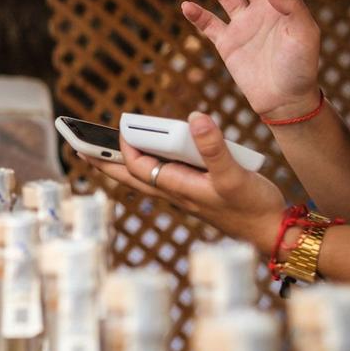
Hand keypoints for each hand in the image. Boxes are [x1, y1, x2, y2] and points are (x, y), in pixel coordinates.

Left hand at [78, 112, 284, 252]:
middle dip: (104, 162)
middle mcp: (176, 191)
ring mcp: (185, 193)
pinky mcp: (197, 192)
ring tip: (105, 151)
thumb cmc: (252, 207)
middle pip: (130, 176)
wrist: (271, 232)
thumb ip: (214, 147)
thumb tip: (195, 118)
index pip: (138, 167)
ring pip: (145, 177)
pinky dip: (151, 164)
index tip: (119, 126)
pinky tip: (153, 155)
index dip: (125, 147)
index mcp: (178, 188)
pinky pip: (164, 176)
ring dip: (124, 163)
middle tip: (78, 147)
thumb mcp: (234, 175)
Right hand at [184, 0, 323, 122]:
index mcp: (283, 4)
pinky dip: (197, 14)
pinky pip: (209, 24)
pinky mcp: (228, 44)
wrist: (285, 102)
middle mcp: (262, 9)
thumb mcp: (306, 36)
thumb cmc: (302, 69)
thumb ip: (292, 8)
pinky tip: (188, 6)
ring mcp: (243, 25)